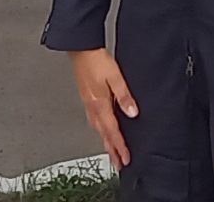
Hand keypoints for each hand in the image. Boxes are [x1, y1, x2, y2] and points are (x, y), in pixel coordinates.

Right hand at [69, 48, 137, 167]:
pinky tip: (101, 128)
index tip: (126, 159)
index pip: (112, 132)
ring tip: (111, 151)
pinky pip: (94, 120)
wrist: (80, 49)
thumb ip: (124, 96)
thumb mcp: (115, 77)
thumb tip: (132, 113)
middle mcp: (93, 108)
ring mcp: (88, 104)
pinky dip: (100, 130)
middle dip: (111, 151)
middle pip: (104, 135)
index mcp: (100, 105)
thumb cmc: (96, 61)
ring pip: (98, 129)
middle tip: (118, 164)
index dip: (120, 147)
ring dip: (105, 142)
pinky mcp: (87, 98)